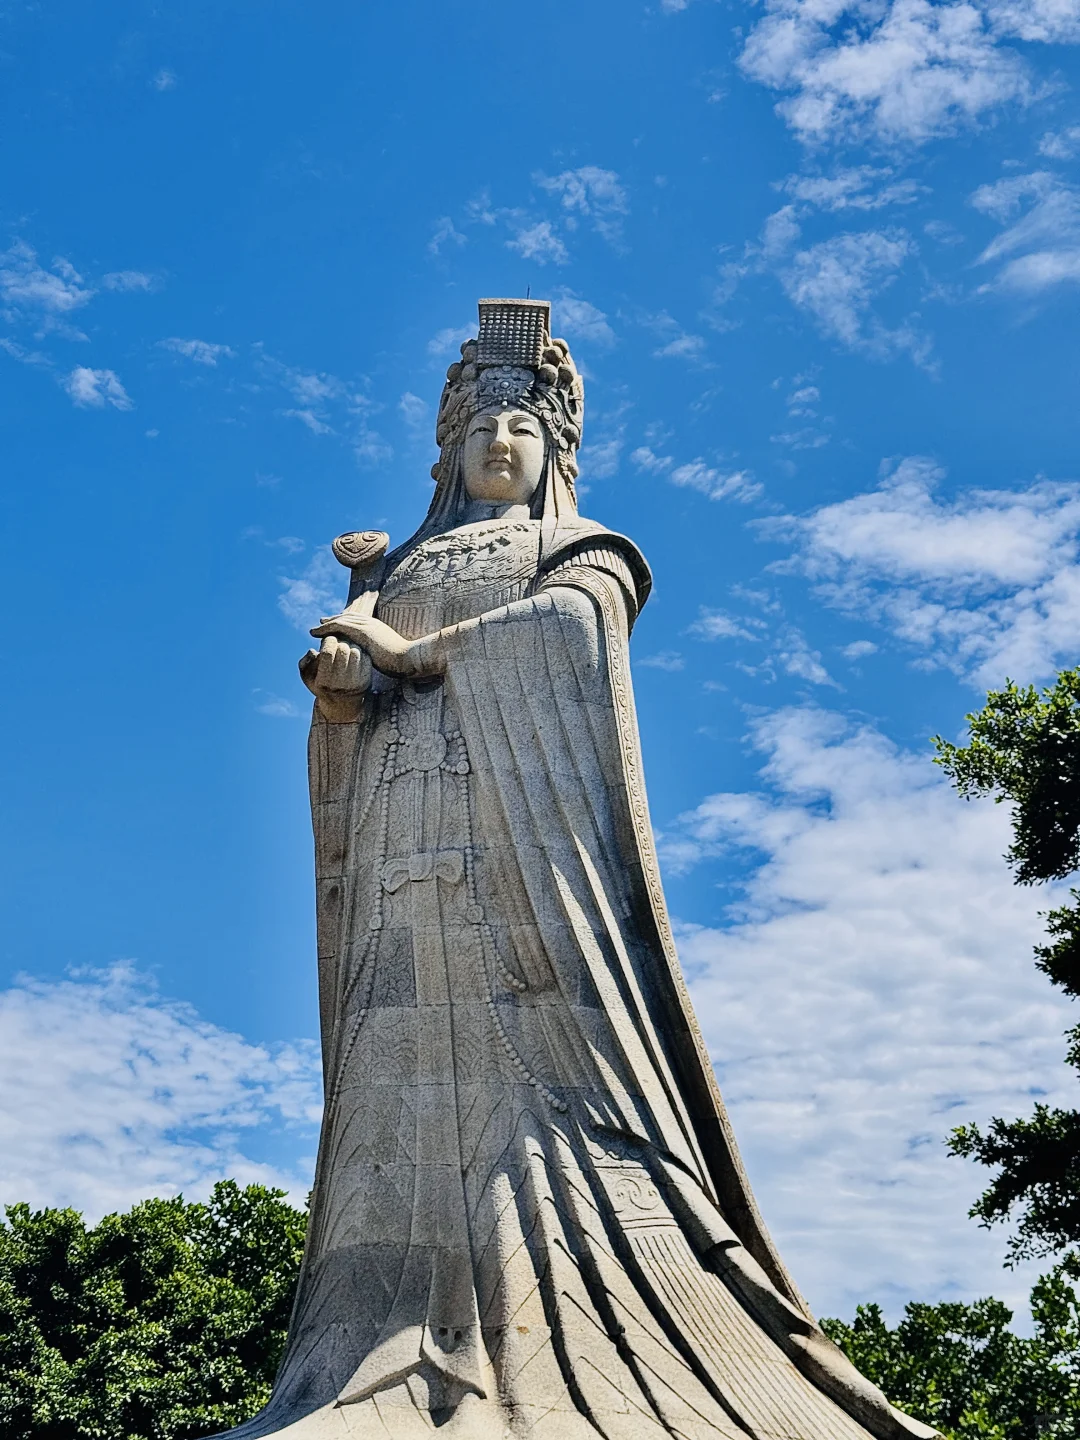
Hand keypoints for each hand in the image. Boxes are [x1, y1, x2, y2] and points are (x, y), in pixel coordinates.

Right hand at [299, 634, 370, 722]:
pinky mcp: (366, 680)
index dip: (328, 641)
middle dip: (339, 642)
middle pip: (343, 650)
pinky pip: (365, 657)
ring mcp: (355, 682)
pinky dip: (360, 653)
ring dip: (350, 646)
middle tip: (338, 644)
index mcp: (324, 680)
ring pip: (355, 651)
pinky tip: (354, 656)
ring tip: (346, 649)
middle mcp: (340, 682)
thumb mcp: (307, 677)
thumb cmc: (321, 685)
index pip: (328, 652)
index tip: (328, 640)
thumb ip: (304, 663)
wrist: (342, 704)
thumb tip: (313, 651)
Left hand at [309, 615, 443, 679]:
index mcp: (377, 628)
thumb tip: (377, 657)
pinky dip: (327, 628)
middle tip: (320, 622)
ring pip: (341, 621)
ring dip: (326, 624)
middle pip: (347, 618)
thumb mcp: (388, 654)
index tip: (332, 625)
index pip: (356, 622)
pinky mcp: (362, 631)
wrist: (408, 658)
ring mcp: (367, 626)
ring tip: (314, 630)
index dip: (343, 622)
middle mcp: (371, 623)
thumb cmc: (402, 661)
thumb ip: (379, 652)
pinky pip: (339, 626)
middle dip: (333, 620)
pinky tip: (317, 632)